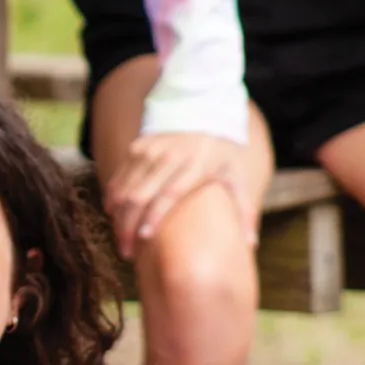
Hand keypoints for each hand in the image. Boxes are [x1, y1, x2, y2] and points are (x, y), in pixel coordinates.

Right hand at [104, 132, 257, 258]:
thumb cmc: (223, 153)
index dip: (153, 216)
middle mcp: (170, 156)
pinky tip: (113, 215)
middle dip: (128, 226)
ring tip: (120, 239)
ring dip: (117, 216)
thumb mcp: (238, 176)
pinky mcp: (137, 146)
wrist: (204, 112)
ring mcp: (150, 150)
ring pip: (124, 188)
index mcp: (196, 165)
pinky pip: (119, 176)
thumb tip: (251, 245)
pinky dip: (113, 197)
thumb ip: (245, 210)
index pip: (169, 193)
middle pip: (140, 195)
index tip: (143, 238)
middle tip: (126, 252)